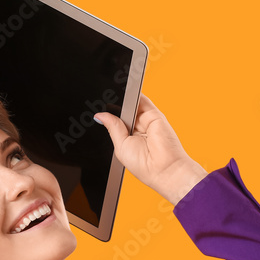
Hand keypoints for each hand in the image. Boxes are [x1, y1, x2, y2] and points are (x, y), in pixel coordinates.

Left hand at [92, 93, 206, 204]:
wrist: (162, 168)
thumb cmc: (143, 165)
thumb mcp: (120, 146)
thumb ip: (112, 127)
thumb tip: (100, 116)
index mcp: (128, 137)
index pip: (116, 121)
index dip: (108, 114)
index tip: (97, 109)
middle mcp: (138, 128)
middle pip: (123, 111)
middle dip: (114, 107)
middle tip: (101, 102)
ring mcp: (147, 120)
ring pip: (132, 104)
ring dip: (123, 100)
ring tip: (110, 97)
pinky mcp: (155, 114)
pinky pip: (143, 100)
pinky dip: (134, 94)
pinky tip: (124, 91)